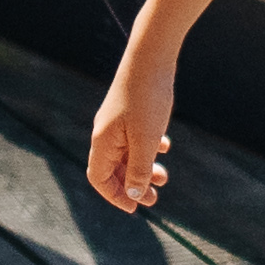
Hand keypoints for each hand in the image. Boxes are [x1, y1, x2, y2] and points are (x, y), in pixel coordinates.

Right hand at [86, 40, 181, 215]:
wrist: (151, 56)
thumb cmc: (147, 98)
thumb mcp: (146, 140)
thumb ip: (140, 169)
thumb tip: (136, 195)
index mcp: (103, 142)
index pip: (99, 179)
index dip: (115, 196)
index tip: (136, 208)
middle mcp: (106, 133)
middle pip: (113, 169)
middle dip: (133, 186)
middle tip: (155, 198)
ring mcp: (118, 121)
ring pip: (127, 154)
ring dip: (143, 168)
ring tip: (163, 176)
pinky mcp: (131, 110)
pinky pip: (136, 137)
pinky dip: (149, 148)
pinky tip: (165, 146)